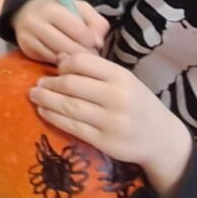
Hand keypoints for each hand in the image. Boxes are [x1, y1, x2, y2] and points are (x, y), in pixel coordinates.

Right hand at [13, 0, 108, 62]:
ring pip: (58, 57)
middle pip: (68, 47)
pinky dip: (61, 62)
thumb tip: (98, 44)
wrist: (26, 11)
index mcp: (51, 9)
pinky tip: (65, 56)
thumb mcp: (80, 8)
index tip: (95, 43)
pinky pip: (50, 62)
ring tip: (78, 54)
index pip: (78, 31)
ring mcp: (28, 38)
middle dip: (83, 53)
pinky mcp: (26, 50)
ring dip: (73, 59)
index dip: (91, 41)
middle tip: (90, 53)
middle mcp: (36, 23)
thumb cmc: (59, 10)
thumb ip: (96, 22)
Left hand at [29, 52, 191, 180]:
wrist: (162, 137)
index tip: (56, 69)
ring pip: (68, 106)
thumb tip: (60, 57)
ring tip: (35, 95)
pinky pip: (72, 127)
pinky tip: (44, 111)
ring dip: (46, 100)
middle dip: (50, 83)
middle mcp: (116, 97)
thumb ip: (96, 69)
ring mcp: (110, 121)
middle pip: (71, 85)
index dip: (64, 64)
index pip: (82, 63)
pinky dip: (53, 117)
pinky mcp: (103, 141)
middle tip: (38, 83)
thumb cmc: (138, 103)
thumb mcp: (124, 81)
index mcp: (121, 77)